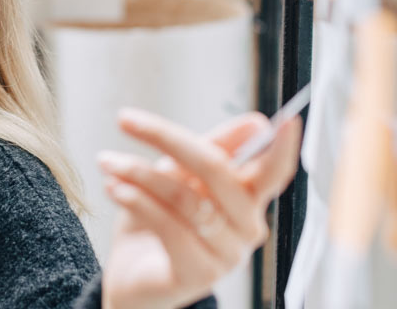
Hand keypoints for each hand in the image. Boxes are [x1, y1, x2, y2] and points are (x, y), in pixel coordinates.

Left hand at [97, 109, 301, 308]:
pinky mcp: (199, 274)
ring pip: (185, 197)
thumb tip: (256, 123)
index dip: (285, 148)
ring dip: (139, 172)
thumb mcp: (179, 177)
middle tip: (126, 120)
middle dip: (167, 139)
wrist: (130, 277)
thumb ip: (210, 150)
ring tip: (108, 161)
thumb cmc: (156, 223)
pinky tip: (113, 188)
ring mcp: (227, 254)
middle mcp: (247, 228)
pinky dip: (137, 201)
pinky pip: (169, 226)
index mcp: (249, 200)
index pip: (274, 172)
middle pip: (217, 171)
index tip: (288, 119)